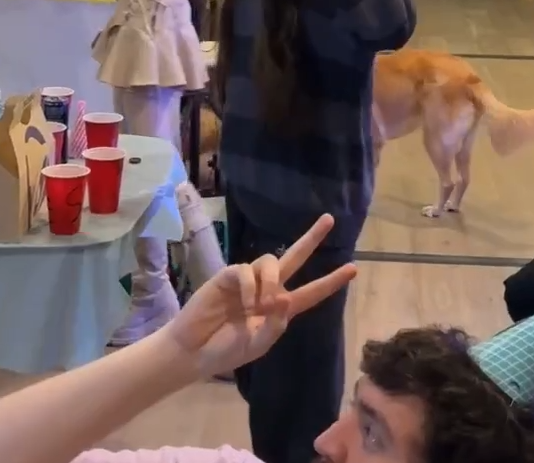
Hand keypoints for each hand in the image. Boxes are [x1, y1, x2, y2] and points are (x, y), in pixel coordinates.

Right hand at [168, 214, 355, 376]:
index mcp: (280, 309)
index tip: (353, 269)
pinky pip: (246, 270)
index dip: (331, 281)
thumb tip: (285, 297)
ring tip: (260, 306)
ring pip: (271, 262)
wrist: (194, 350)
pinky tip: (244, 302)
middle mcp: (268, 289)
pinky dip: (250, 286)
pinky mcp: (228, 275)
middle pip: (295, 258)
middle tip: (329, 219)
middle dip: (312, 238)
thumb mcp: (257, 345)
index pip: (312, 292)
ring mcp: (248, 280)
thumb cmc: (226, 350)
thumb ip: (275, 325)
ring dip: (271, 282)